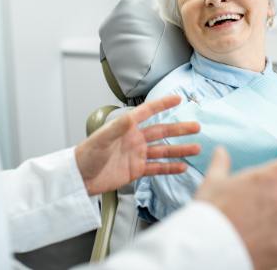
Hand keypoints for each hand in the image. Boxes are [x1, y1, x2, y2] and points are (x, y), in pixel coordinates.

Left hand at [75, 95, 200, 195]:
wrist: (79, 178)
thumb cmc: (86, 155)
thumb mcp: (101, 139)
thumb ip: (117, 128)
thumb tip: (131, 116)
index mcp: (127, 127)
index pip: (148, 112)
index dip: (162, 105)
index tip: (178, 99)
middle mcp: (135, 139)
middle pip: (161, 132)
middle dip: (179, 130)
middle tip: (196, 127)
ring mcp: (137, 155)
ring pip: (163, 151)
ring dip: (179, 149)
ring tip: (196, 148)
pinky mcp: (136, 170)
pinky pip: (157, 168)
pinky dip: (170, 168)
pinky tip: (182, 167)